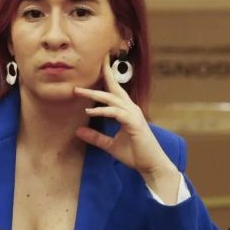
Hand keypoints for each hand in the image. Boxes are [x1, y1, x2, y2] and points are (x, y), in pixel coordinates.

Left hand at [74, 55, 178, 201]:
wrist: (151, 166)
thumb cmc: (135, 154)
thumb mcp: (110, 145)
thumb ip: (96, 137)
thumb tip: (78, 131)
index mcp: (127, 111)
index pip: (115, 91)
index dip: (108, 76)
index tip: (99, 63)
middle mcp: (131, 109)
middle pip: (113, 90)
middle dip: (100, 78)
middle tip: (82, 73)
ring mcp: (134, 115)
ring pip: (113, 99)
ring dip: (95, 95)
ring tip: (78, 92)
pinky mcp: (134, 124)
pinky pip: (116, 113)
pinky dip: (103, 111)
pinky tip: (90, 111)